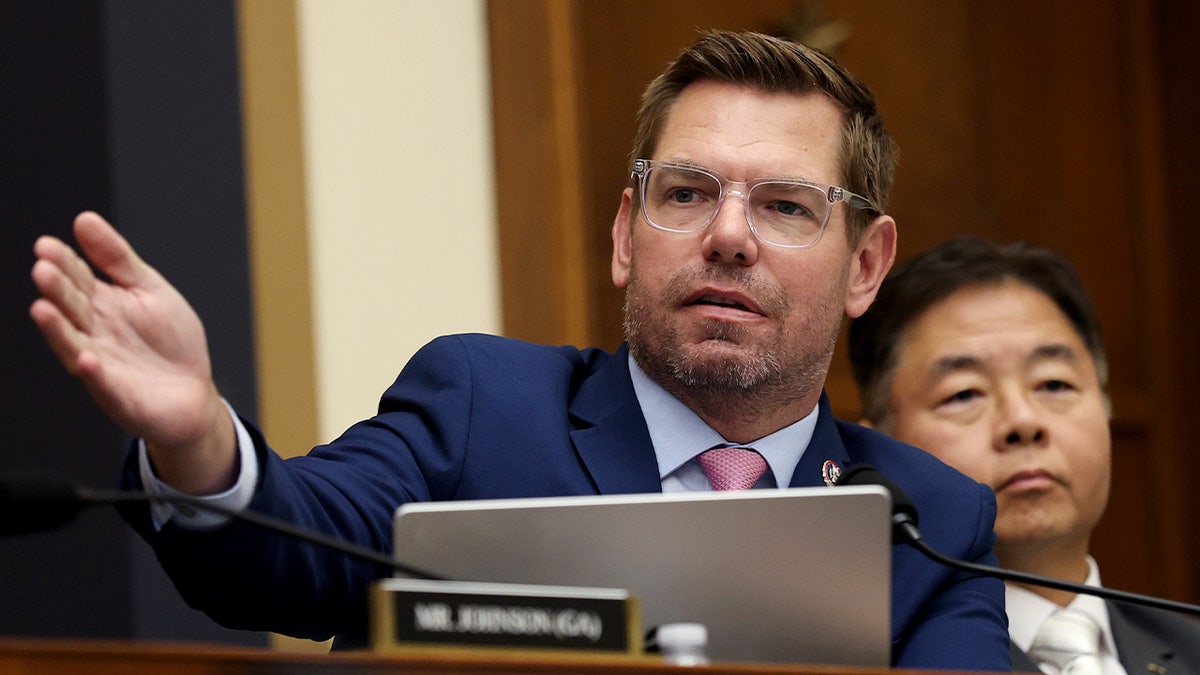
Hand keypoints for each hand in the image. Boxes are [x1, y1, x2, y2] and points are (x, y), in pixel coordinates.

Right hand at [29, 212, 236, 492]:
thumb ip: (117, 258)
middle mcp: (94, 333)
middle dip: (57, 290)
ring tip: (42, 309)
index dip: (63, 263)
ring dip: (58, 329)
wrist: (194, 392)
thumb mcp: (149, 289)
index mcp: (102, 304)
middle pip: (71, 307)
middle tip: (42, 269)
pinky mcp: (117, 395)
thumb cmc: (170, 341)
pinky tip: (88, 358)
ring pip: (73, 344)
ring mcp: (102, 364)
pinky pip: (103, 383)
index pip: (77, 279)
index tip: (46, 245)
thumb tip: (84, 219)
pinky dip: (94, 372)